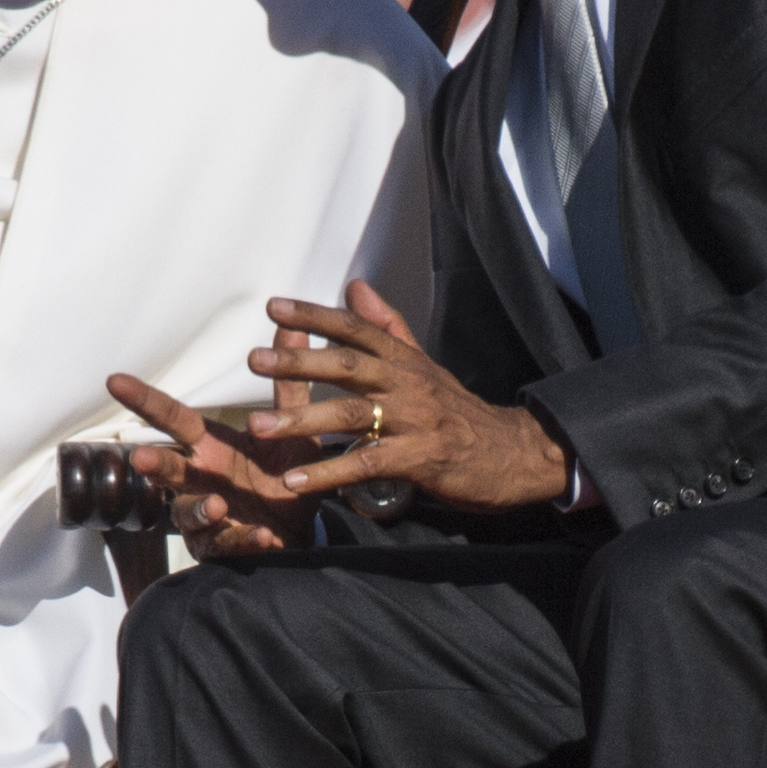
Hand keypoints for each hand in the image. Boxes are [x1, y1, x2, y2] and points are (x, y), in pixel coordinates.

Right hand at [107, 324, 325, 557]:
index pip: (172, 418)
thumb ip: (289, 385)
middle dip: (155, 463)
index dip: (144, 400)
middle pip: (169, 467)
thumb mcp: (292, 431)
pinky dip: (240, 540)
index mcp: (210, 445)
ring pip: (188, 512)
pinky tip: (260, 535)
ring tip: (217, 506)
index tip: (114, 380)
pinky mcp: (222, 547)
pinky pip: (226, 544)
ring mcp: (206, 516)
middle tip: (144, 459)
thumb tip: (294, 328)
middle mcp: (200, 478)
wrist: (301, 531)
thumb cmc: (284, 476)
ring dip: (198, 508)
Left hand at [246, 280, 570, 512]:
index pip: (355, 329)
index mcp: (404, 360)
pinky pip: (366, 465)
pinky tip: (294, 480)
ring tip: (257, 426)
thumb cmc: (458, 410)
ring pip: (350, 417)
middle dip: (298, 363)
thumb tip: (356, 287)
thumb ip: (387, 327)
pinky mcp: (419, 460)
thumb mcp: (424, 364)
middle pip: (347, 367)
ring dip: (301, 421)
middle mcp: (407, 384)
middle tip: (253, 361)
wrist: (513, 453)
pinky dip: (327, 474)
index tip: (273, 307)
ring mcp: (414, 422)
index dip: (315, 316)